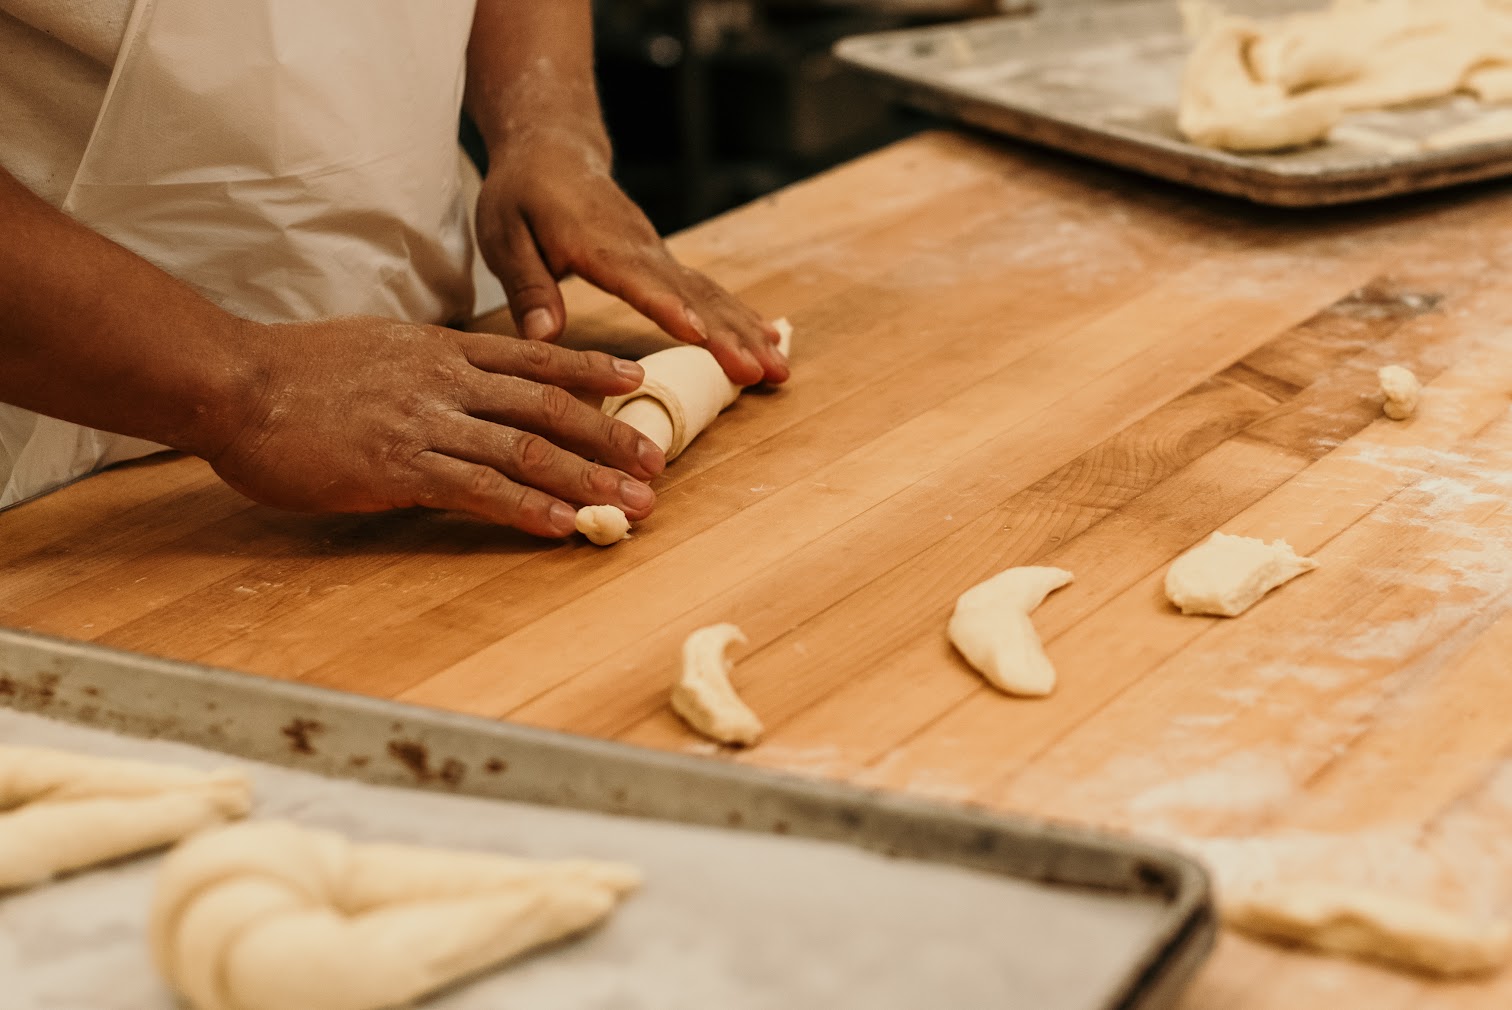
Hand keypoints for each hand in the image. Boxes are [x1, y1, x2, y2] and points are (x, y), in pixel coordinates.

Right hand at [206, 317, 665, 536]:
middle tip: (656, 463)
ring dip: (587, 479)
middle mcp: (447, 381)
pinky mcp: (400, 468)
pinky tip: (562, 525)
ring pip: (527, 451)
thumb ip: (426, 367)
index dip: (591, 370)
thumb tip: (456, 381)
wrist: (237, 383)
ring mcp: (426, 424)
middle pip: (549, 408)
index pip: (535, 358)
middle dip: (610, 436)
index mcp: (442, 350)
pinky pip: (478, 490)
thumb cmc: (297, 371)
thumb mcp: (376, 349)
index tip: (637, 381)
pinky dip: (527, 509)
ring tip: (632, 504)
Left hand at [475, 128, 788, 386]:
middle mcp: (640, 248)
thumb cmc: (523, 193)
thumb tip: (542, 337)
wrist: (555, 148)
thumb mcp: (504, 236)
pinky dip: (741, 318)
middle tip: (762, 371)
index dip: (670, 307)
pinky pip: (709, 292)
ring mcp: (658, 254)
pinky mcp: (665, 262)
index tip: (700, 336)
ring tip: (778, 369)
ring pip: (711, 295)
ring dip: (747, 334)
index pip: (639, 279)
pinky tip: (769, 341)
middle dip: (729, 336)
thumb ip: (528, 287)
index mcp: (597, 243)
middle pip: (692, 294)